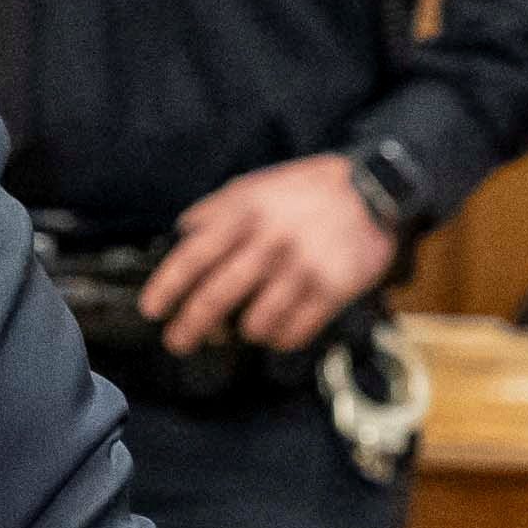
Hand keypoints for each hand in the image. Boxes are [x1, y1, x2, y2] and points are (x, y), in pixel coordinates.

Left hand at [144, 155, 398, 353]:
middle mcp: (270, 241)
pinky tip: (279, 329)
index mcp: (246, 212)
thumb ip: (218, 208)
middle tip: (179, 342)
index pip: (194, 256)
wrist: (375, 189)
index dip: (167, 288)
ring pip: (255, 324)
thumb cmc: (307, 190)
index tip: (152, 311)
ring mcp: (302, 268)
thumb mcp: (256, 185)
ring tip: (246, 327)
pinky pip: (293, 333)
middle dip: (190, 328)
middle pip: (216, 297)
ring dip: (244, 332)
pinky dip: (279, 338)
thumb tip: (183, 233)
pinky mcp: (332, 290)